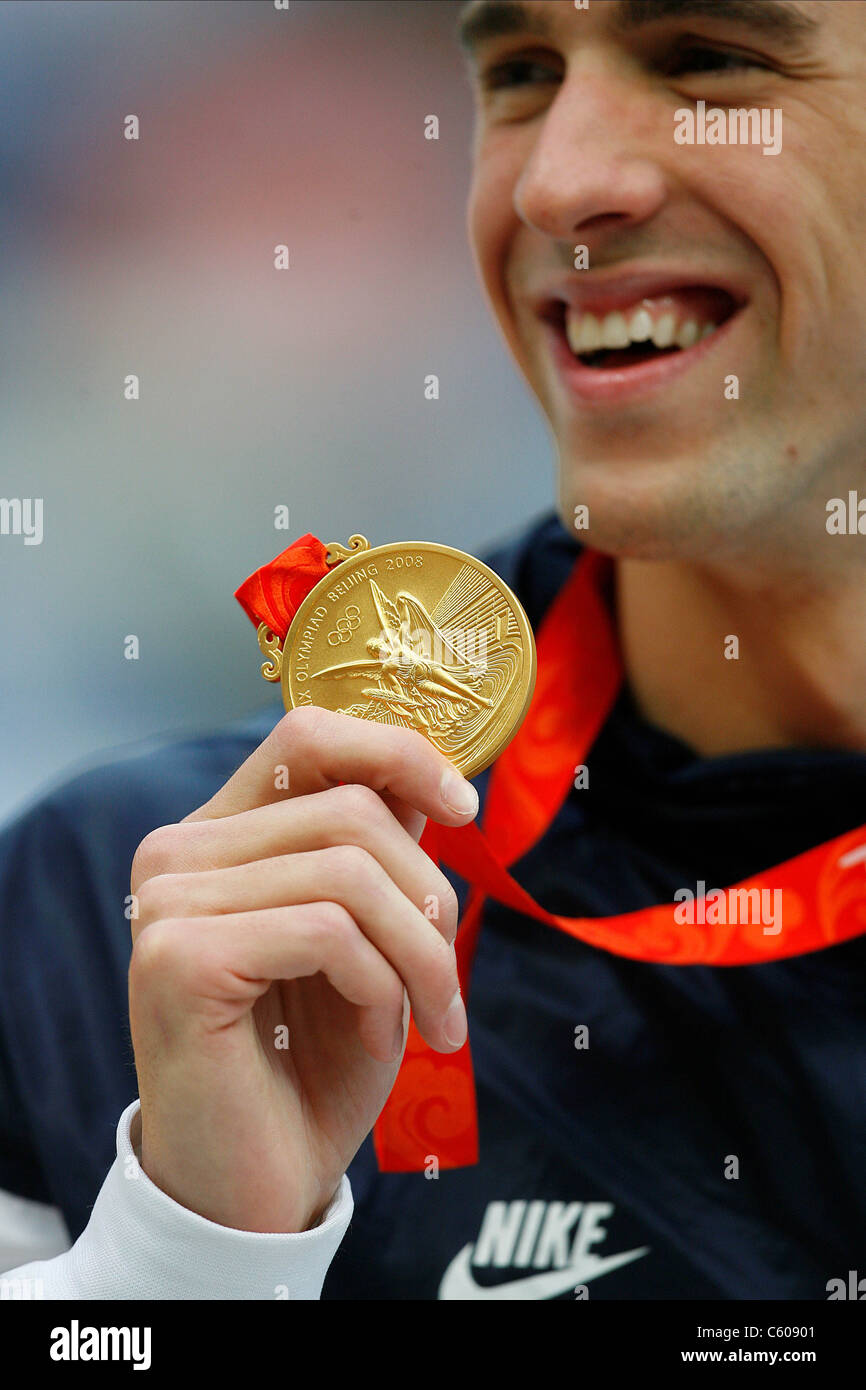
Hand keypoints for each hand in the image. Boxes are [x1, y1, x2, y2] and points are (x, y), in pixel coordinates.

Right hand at [127, 707, 478, 1233]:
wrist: (259, 1186)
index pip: (307, 734)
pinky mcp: (178, 958)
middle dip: (428, 899)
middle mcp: (179, 853)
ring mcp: (169, 903)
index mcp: (220, 835)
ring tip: (423, 1019)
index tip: (464, 810)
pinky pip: (328, 930)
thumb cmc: (314, 1060)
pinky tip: (377, 1037)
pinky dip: (380, 987)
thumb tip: (432, 779)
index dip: (397, 752)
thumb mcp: (366, 938)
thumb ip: (377, 852)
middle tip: (445, 987)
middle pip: (352, 809)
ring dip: (417, 956)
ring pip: (350, 870)